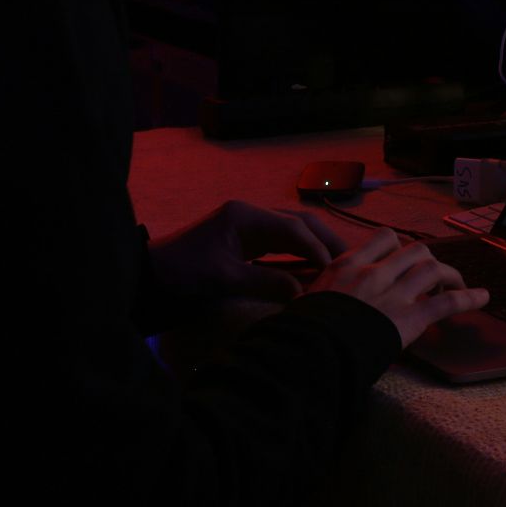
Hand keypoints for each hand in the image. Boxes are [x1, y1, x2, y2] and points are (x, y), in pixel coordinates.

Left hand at [148, 200, 349, 301]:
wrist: (151, 272)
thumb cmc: (182, 272)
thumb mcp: (224, 279)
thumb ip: (265, 282)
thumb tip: (304, 291)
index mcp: (244, 217)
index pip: (292, 228)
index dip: (317, 248)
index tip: (336, 270)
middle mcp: (250, 215)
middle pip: (298, 223)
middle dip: (326, 241)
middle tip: (353, 262)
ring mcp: (248, 226)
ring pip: (293, 232)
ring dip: (316, 247)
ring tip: (342, 267)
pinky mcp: (246, 240)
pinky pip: (281, 244)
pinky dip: (300, 255)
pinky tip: (317, 270)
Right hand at [306, 230, 489, 348]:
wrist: (313, 348)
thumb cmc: (305, 330)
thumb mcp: (307, 301)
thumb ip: (321, 293)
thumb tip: (314, 301)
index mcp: (348, 265)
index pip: (383, 239)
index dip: (400, 247)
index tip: (403, 257)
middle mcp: (375, 272)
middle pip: (414, 249)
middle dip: (427, 260)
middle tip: (430, 276)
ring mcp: (395, 294)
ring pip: (432, 268)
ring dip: (449, 274)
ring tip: (456, 284)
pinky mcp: (411, 317)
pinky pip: (447, 302)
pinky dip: (469, 297)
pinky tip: (484, 297)